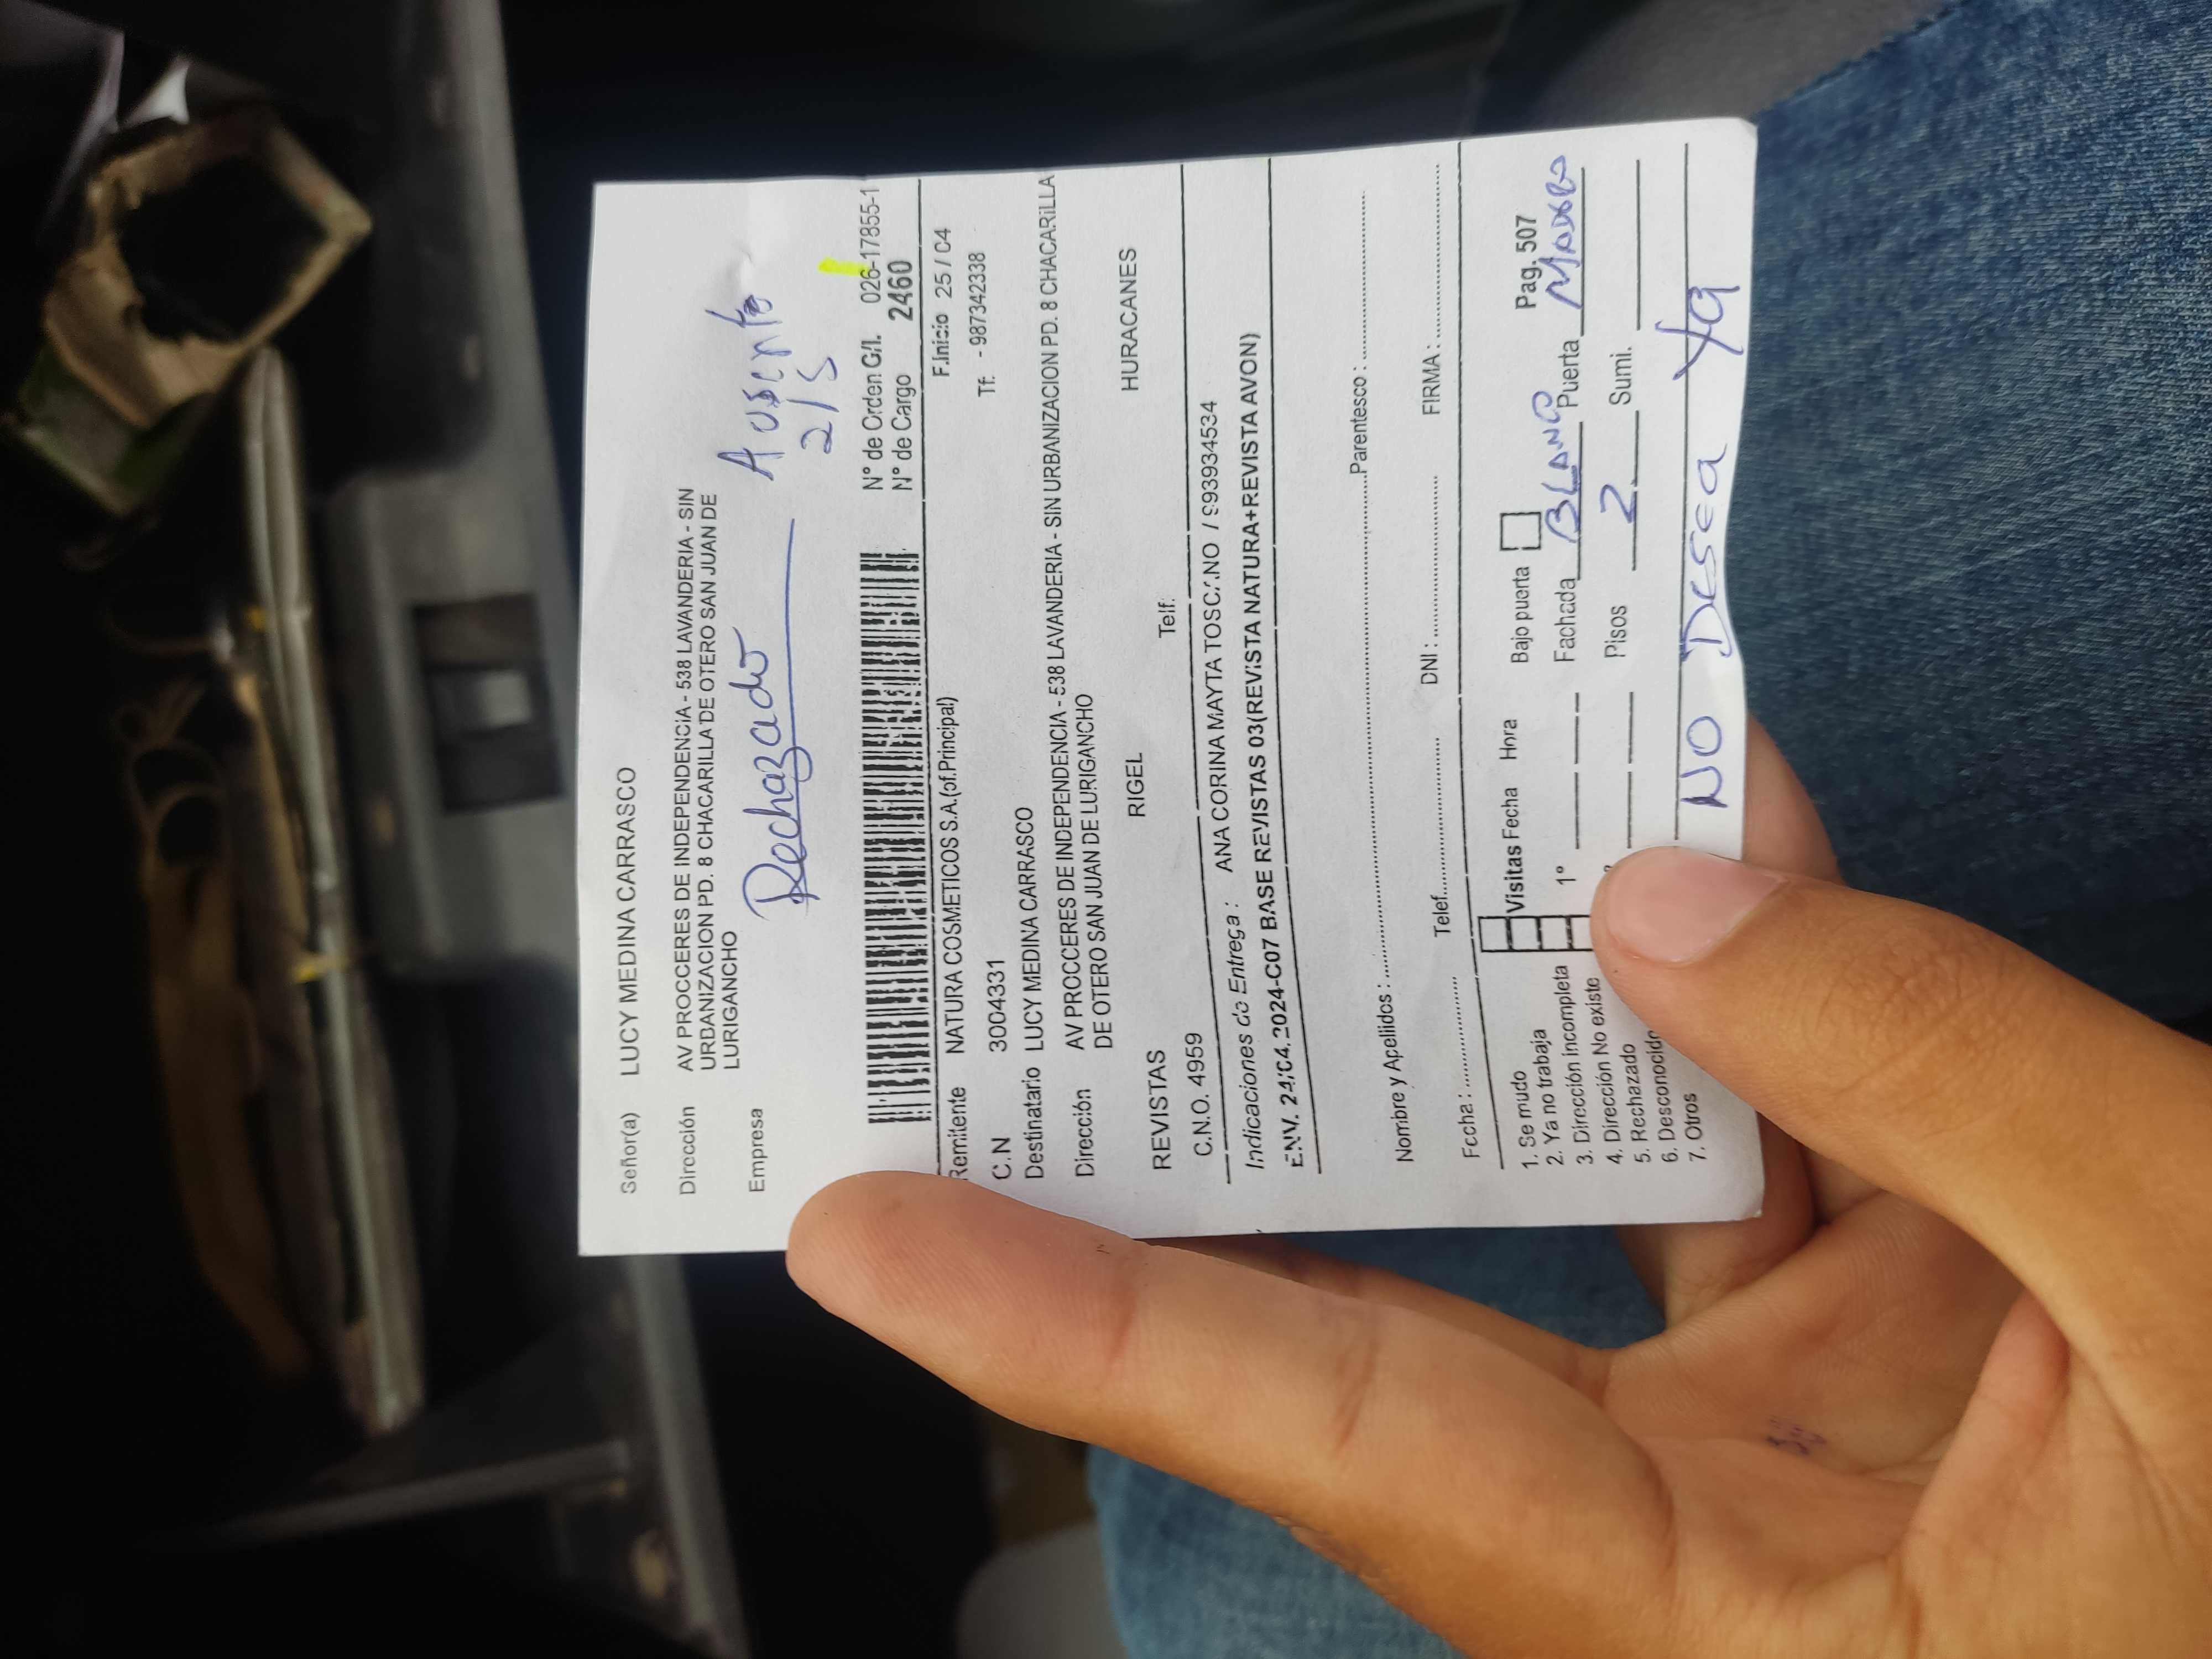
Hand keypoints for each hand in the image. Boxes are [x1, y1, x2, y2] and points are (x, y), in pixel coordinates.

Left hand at [788, 729, 2211, 1656]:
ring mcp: (1772, 1421)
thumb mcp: (2193, 1285)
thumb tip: (1668, 899)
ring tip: (1338, 820)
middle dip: (1218, 1134)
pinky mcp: (1864, 1330)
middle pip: (1383, 1304)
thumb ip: (1934, 1062)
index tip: (865, 1231)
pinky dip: (1738, 994)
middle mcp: (1692, 1526)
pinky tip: (1693, 835)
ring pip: (1563, 1179)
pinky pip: (1747, 1136)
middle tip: (1038, 979)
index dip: (1080, 1327)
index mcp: (1713, 1619)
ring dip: (1486, 998)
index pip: (1336, 1429)